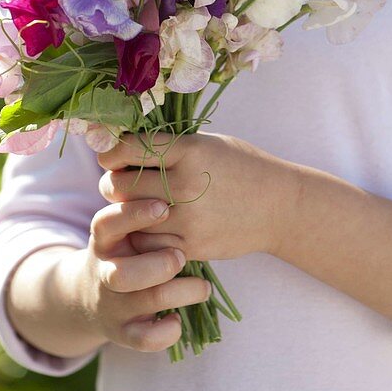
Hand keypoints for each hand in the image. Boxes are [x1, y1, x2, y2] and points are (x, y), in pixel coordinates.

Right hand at [78, 197, 211, 352]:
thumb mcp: (124, 224)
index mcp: (103, 239)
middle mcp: (103, 272)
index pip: (108, 223)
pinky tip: (178, 319)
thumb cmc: (126, 247)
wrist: (91, 295)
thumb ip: (144, 202)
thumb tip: (176, 168)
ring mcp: (111, 304)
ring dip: (180, 292)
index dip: (134, 215)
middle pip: (123, 273)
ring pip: (144, 302)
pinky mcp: (121, 332)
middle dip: (159, 265)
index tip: (164, 206)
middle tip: (182, 255)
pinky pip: (142, 339)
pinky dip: (165, 332)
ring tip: (203, 286)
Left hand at [97, 129, 291, 261]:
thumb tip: (123, 146)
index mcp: (189, 150)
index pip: (130, 148)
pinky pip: (147, 244)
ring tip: (135, 206)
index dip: (111, 152)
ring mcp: (187, 219)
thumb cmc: (243, 167)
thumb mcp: (209, 144)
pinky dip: (143, 236)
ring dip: (125, 212)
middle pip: (121, 185)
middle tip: (119, 183)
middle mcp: (185, 184)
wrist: (280, 207)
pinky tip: (152, 227)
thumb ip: (170, 146)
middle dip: (112, 183)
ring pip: (129, 218)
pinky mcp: (190, 246)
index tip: (111, 156)